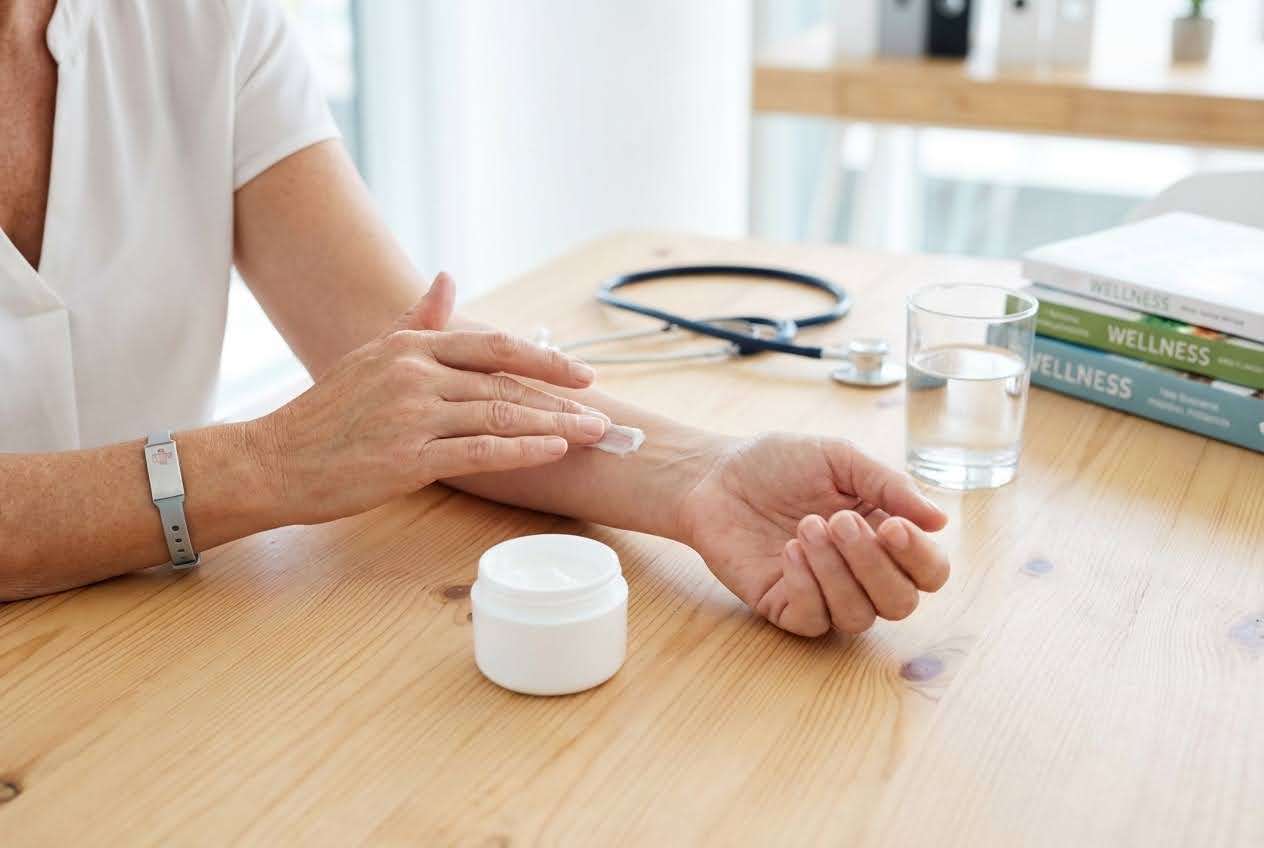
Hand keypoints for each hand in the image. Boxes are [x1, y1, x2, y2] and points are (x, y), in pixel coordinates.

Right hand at [257, 285, 606, 524]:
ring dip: (554, 424)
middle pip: (504, 383)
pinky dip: (522, 449)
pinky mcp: (408, 458)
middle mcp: (415, 374)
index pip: (491, 346)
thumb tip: (448, 279)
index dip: (542, 358)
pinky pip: (479, 451)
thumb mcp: (372, 356)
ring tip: (591, 433)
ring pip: (500, 414)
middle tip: (603, 414)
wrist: (275, 460)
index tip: (581, 371)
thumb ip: (417, 321)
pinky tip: (553, 450)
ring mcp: (412, 415)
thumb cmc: (326, 415)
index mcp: (409, 347)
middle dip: (560, 398)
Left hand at [679, 433, 949, 636]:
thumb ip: (889, 485)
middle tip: (839, 521)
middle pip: (900, 603)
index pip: (928, 571)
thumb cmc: (778, 464)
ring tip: (806, 526)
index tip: (894, 525)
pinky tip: (789, 551)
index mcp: (884, 537)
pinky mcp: (785, 607)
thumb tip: (940, 519)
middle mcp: (861, 573)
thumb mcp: (839, 458)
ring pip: (858, 617)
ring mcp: (823, 594)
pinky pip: (814, 620)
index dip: (919, 557)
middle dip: (874, 564)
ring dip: (837, 572)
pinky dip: (807, 586)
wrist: (715, 474)